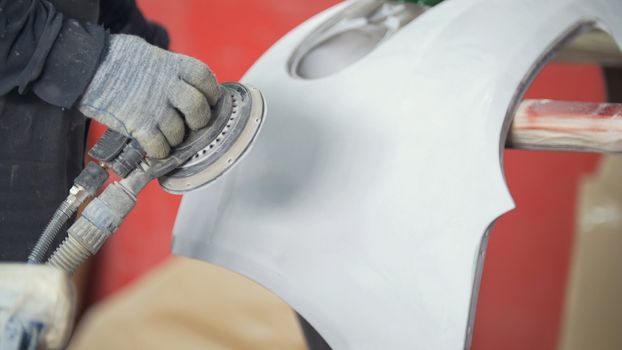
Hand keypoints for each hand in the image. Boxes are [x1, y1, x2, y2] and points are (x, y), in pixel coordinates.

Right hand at [79, 34, 221, 157]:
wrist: (85, 65)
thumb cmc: (117, 60)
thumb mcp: (151, 56)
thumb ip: (171, 72)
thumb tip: (186, 88)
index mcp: (173, 65)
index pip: (205, 79)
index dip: (211, 92)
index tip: (208, 100)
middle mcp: (168, 85)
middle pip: (198, 107)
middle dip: (199, 120)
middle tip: (191, 124)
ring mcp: (154, 105)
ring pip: (179, 132)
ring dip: (174, 138)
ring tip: (164, 134)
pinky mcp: (138, 124)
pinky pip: (159, 146)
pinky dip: (159, 151)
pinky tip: (153, 145)